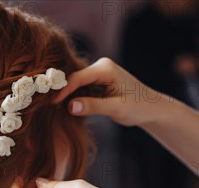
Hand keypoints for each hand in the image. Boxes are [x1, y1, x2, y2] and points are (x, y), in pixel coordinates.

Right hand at [52, 58, 166, 127]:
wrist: (152, 109)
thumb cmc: (138, 107)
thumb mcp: (115, 109)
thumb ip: (93, 106)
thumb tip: (69, 106)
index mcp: (105, 68)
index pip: (78, 77)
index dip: (63, 90)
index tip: (52, 103)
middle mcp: (100, 66)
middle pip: (73, 79)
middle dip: (61, 91)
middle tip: (46, 106)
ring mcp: (98, 73)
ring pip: (75, 84)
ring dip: (66, 96)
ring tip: (53, 109)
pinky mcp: (97, 82)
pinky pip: (80, 89)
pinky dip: (74, 98)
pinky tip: (65, 109)